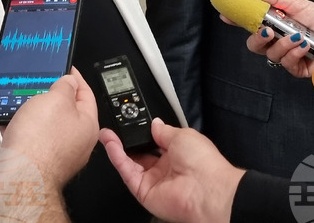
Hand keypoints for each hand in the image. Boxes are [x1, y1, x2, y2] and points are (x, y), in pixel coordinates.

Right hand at [0, 69, 97, 222]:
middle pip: (67, 112)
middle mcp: (77, 143)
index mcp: (88, 125)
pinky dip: (23, 130)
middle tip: (41, 86)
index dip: (75, 78)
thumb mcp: (56, 99)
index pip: (86, 94)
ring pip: (48, 127)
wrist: (20, 178)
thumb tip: (69, 82)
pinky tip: (11, 124)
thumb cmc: (40, 142)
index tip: (67, 69)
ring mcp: (59, 155)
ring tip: (22, 105)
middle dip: (52, 97)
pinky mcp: (40, 164)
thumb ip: (65, 86)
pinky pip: (33, 140)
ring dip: (35, 114)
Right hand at [100, 119, 243, 222]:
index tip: (128, 123)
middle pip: (138, 153)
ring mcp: (153, 181)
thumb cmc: (204, 162)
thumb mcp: (182, 134)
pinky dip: (118, 159)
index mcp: (176, 154)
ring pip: (129, 163)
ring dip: (116, 148)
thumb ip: (163, 129)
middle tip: (113, 127)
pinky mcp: (143, 191)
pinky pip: (127, 173)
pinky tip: (111, 144)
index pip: (152, 142)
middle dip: (125, 140)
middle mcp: (164, 169)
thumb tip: (154, 122)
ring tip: (106, 134)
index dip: (139, 133)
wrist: (207, 189)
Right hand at [241, 0, 313, 77]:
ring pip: (269, 54)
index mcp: (282, 23)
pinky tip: (305, 46)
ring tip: (298, 37)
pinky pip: (285, 64)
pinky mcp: (300, 70)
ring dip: (281, 44)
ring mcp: (291, 56)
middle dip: (255, 37)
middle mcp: (283, 40)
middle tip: (265, 31)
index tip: (225, 15)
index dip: (238, 20)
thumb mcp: (304, 5)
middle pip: (255, 43)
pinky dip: (292, 53)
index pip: (255, 22)